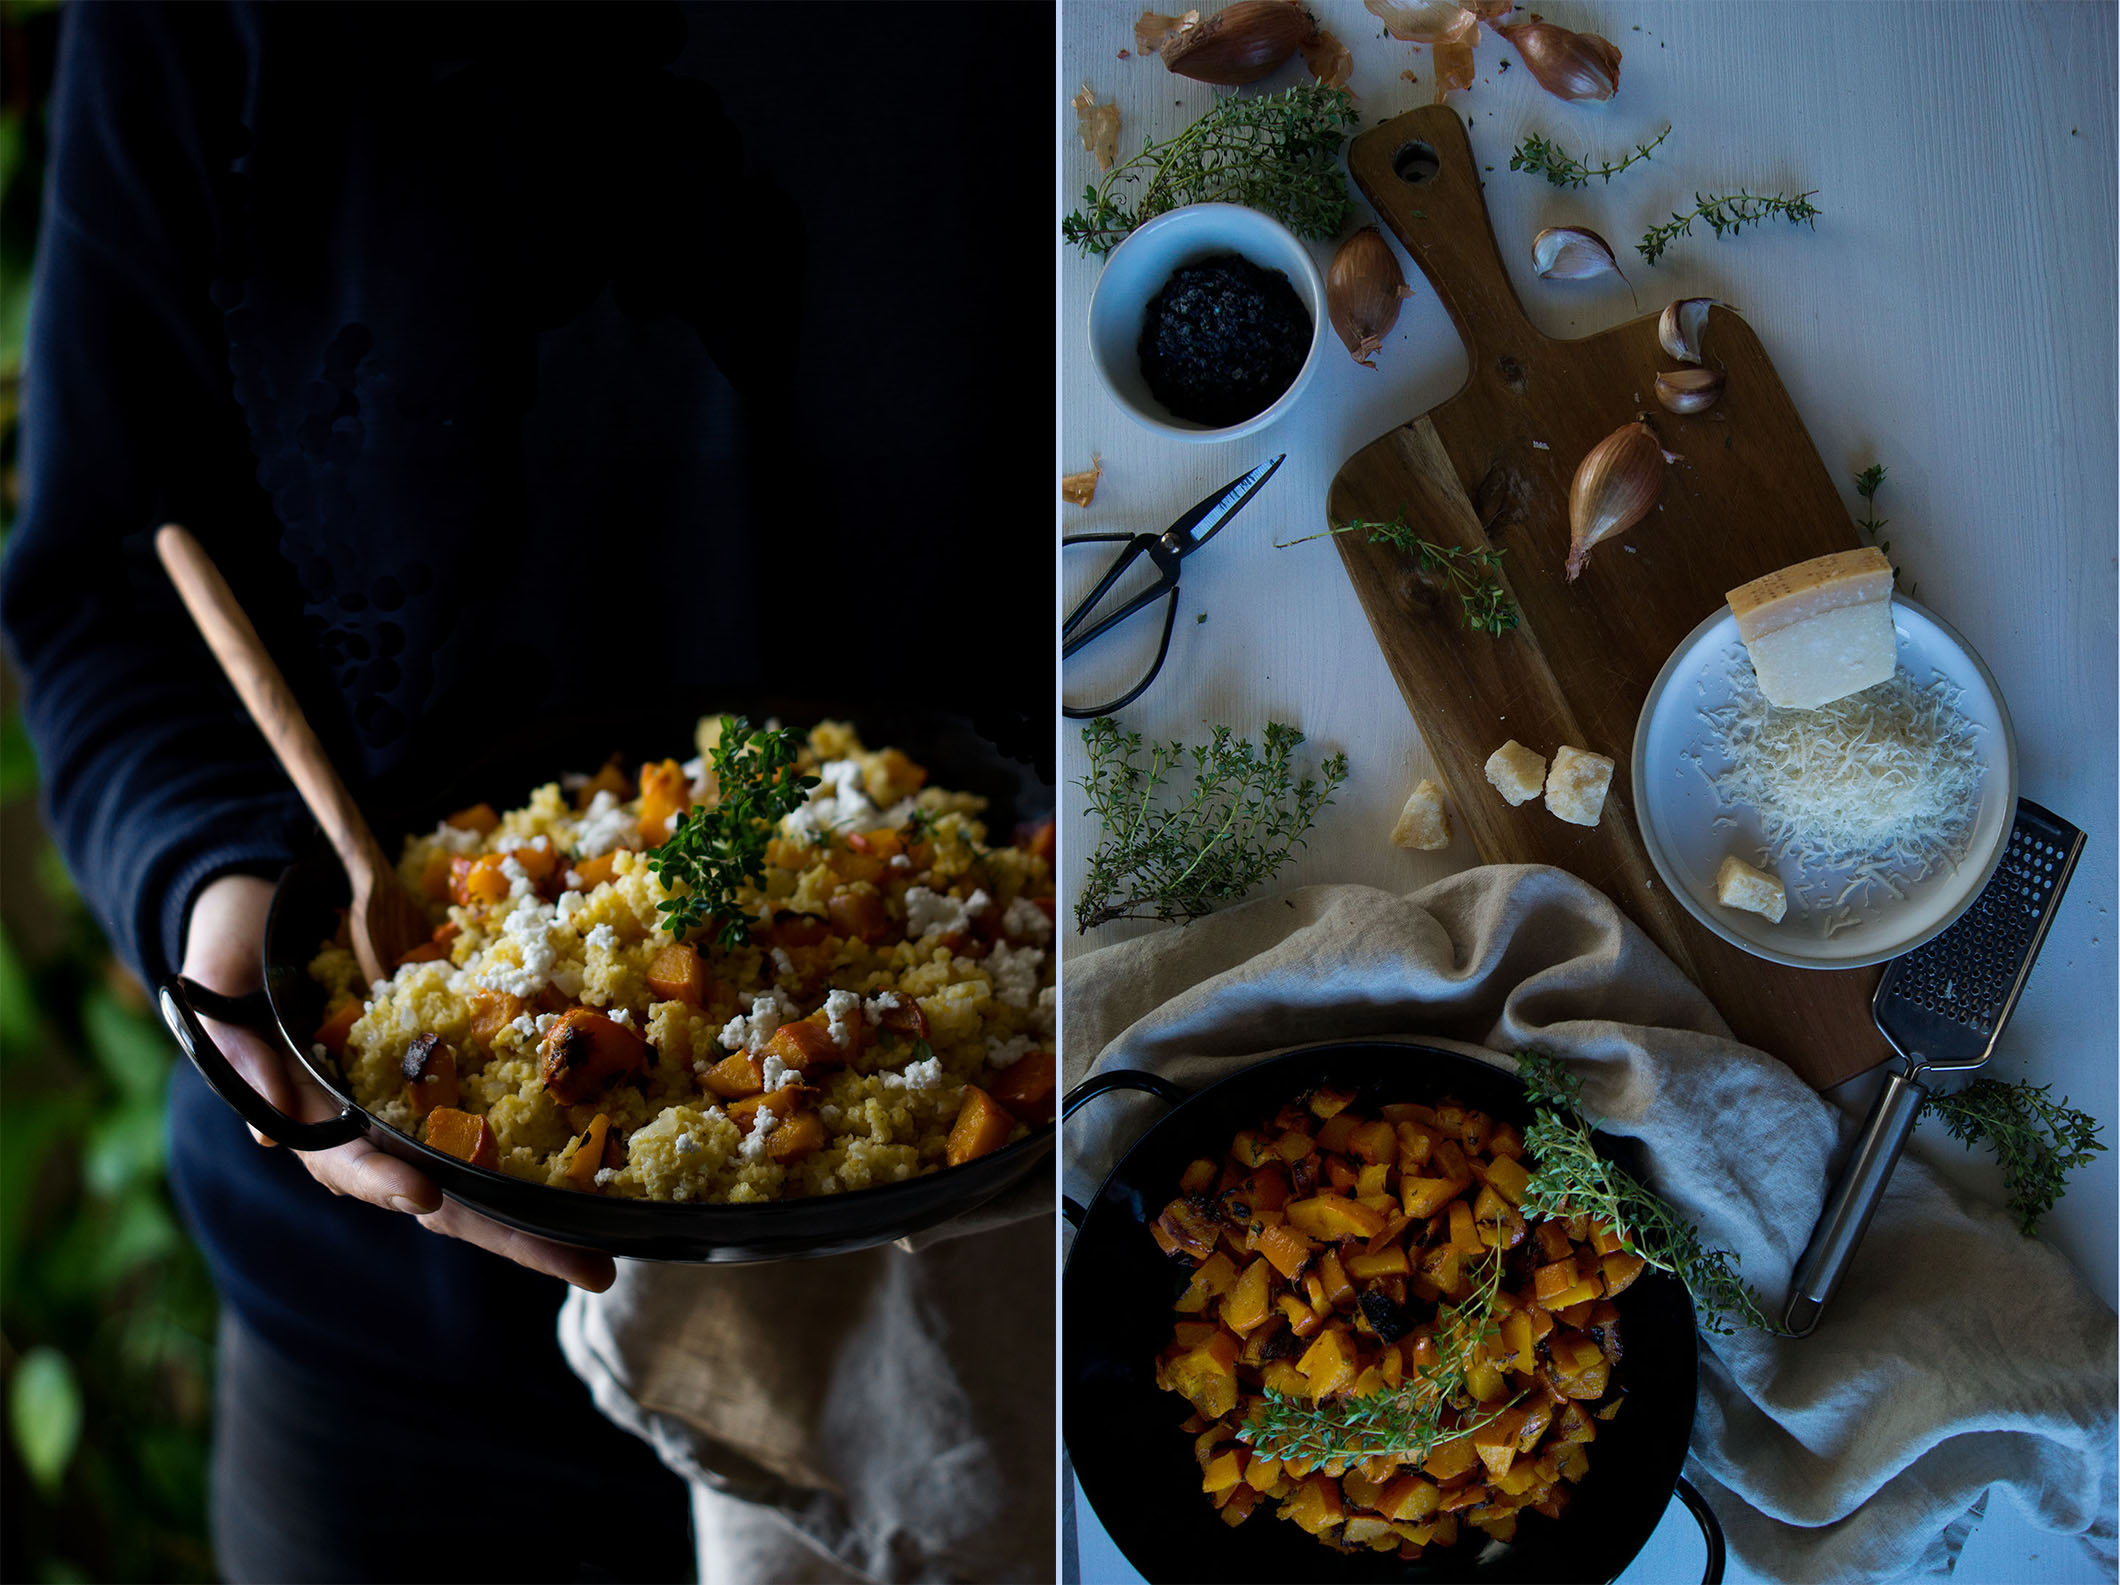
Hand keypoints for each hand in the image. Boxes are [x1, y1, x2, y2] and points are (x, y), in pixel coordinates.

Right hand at [180, 874, 614, 1290]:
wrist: (269, 898)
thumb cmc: (238, 940)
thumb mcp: (218, 976)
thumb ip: (233, 1042)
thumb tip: (263, 1130)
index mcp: (309, 1113)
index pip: (352, 1163)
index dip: (386, 1182)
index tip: (426, 1194)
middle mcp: (369, 1127)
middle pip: (442, 1196)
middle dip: (511, 1237)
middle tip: (587, 1270)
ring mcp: (415, 1109)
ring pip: (482, 1177)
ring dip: (540, 1219)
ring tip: (602, 1253)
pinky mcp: (454, 1078)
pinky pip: (502, 1121)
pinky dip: (548, 1154)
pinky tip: (602, 1182)